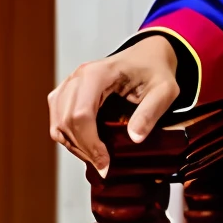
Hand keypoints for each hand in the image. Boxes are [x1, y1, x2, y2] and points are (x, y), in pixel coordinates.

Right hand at [47, 35, 180, 175]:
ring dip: (74, 145)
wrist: (148, 56)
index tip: (105, 162)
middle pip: (66, 121)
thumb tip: (134, 138)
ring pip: (57, 123)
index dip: (90, 142)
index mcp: (98, 73)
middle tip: (103, 166)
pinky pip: (58, 120)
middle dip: (83, 148)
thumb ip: (151, 112)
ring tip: (97, 158)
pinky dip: (70, 137)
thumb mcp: (165, 90)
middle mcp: (77, 77)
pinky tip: (88, 147)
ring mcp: (69, 84)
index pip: (81, 113)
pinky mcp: (67, 93)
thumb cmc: (155, 70)